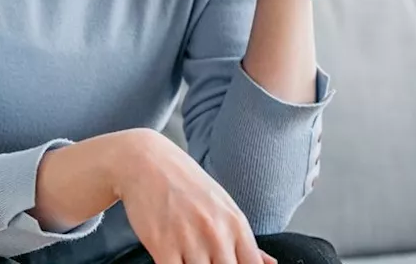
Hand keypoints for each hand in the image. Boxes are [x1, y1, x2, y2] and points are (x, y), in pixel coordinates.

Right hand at [115, 130, 276, 263]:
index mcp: (236, 223)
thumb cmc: (186, 183)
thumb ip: (244, 239)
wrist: (146, 162)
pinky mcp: (162, 247)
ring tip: (190, 258)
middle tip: (208, 262)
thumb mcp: (222, 205)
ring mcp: (190, 240)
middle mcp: (216, 233)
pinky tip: (174, 261)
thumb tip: (269, 263)